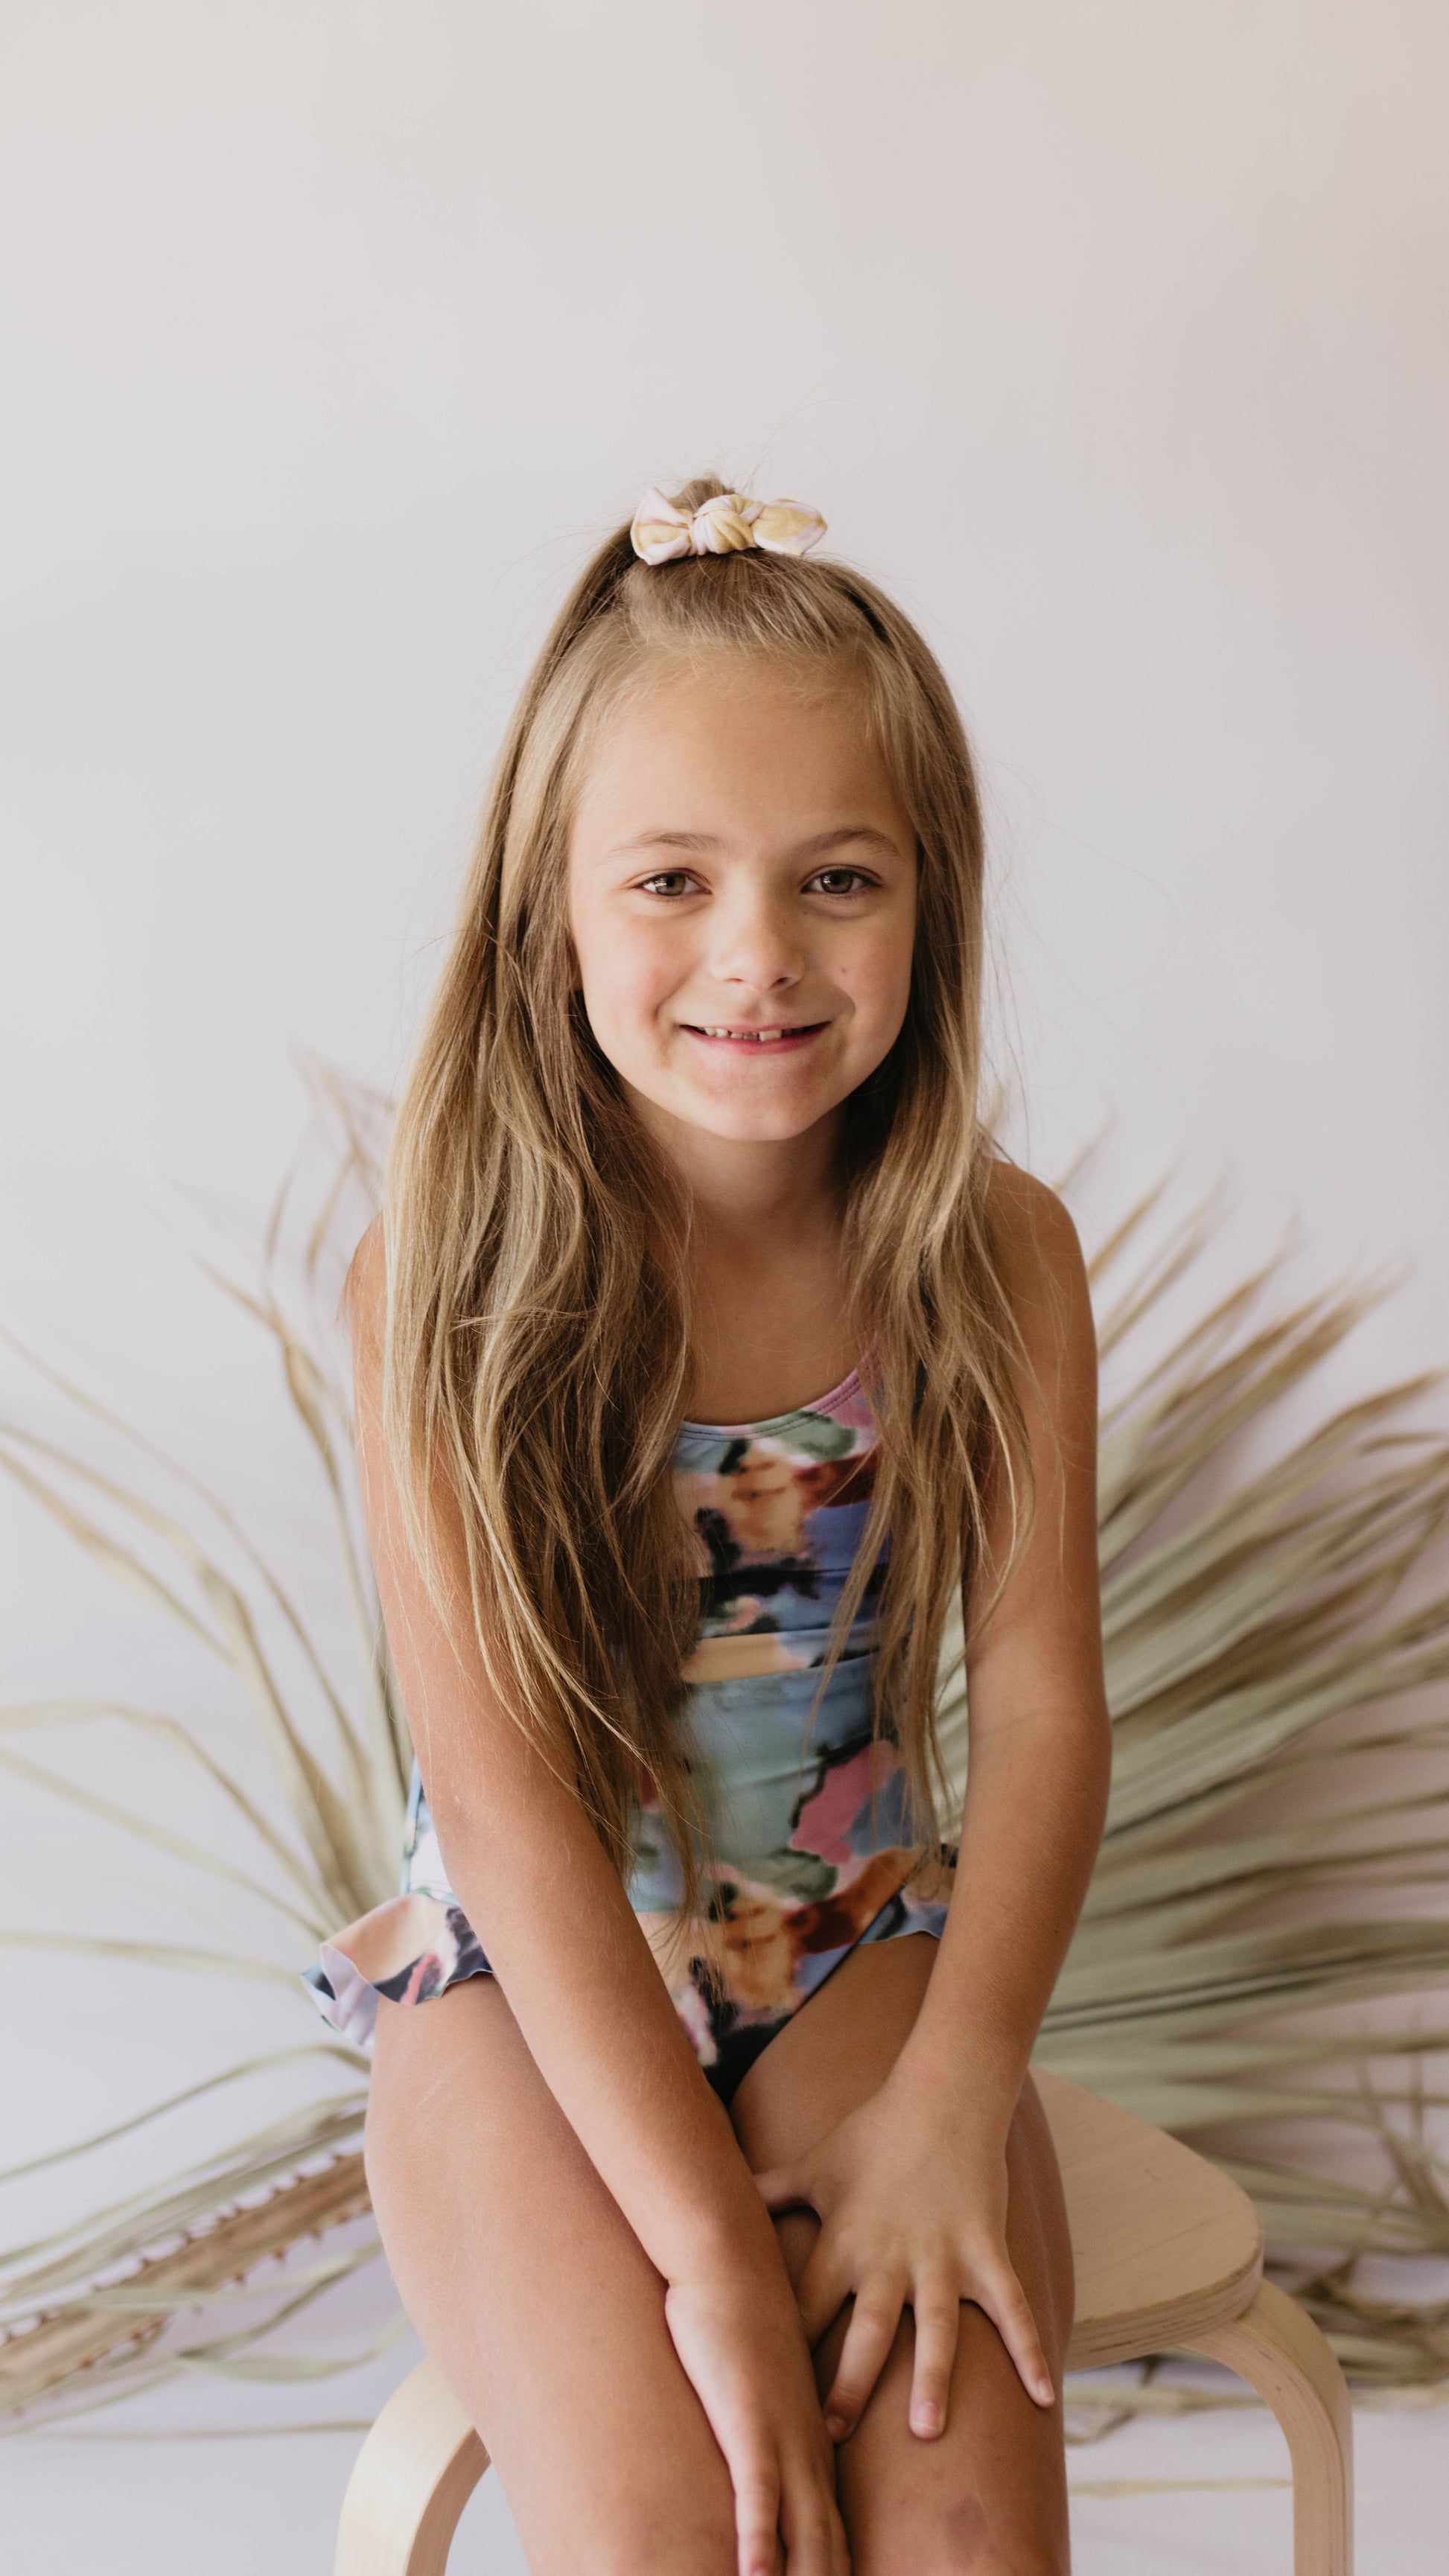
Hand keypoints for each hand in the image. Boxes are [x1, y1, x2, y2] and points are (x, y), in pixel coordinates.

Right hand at [664, 2265, 848, 2575]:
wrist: (731, 2257)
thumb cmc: (738, 2314)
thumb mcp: (762, 2380)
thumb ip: (766, 2417)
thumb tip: (757, 2443)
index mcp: (815, 2443)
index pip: (834, 2535)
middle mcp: (810, 2450)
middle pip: (828, 2549)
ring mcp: (784, 2437)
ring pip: (802, 2535)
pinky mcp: (750, 2422)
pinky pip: (758, 2497)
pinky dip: (758, 2544)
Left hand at [754, 2078, 1053, 2444]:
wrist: (943, 2094)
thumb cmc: (872, 2131)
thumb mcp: (812, 2165)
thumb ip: (768, 2191)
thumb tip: (716, 2195)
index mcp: (843, 2242)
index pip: (805, 2307)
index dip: (784, 2351)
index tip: (767, 2400)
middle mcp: (889, 2257)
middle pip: (864, 2331)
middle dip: (848, 2383)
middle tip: (831, 2436)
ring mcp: (942, 2256)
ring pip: (937, 2327)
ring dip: (932, 2377)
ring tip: (926, 2430)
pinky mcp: (987, 2249)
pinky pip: (1012, 2306)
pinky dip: (1030, 2350)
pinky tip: (1045, 2398)